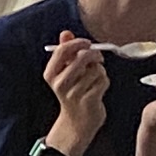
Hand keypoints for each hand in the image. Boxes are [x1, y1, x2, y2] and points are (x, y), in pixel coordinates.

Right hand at [42, 31, 109, 155]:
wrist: (77, 123)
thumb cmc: (73, 93)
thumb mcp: (65, 72)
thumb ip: (66, 52)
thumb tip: (66, 33)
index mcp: (51, 74)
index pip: (63, 50)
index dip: (78, 43)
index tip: (87, 44)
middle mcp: (59, 84)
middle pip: (82, 58)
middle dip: (94, 55)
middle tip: (97, 59)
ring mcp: (73, 93)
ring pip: (96, 70)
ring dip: (100, 72)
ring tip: (95, 79)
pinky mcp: (88, 101)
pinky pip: (103, 81)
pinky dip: (104, 82)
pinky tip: (99, 89)